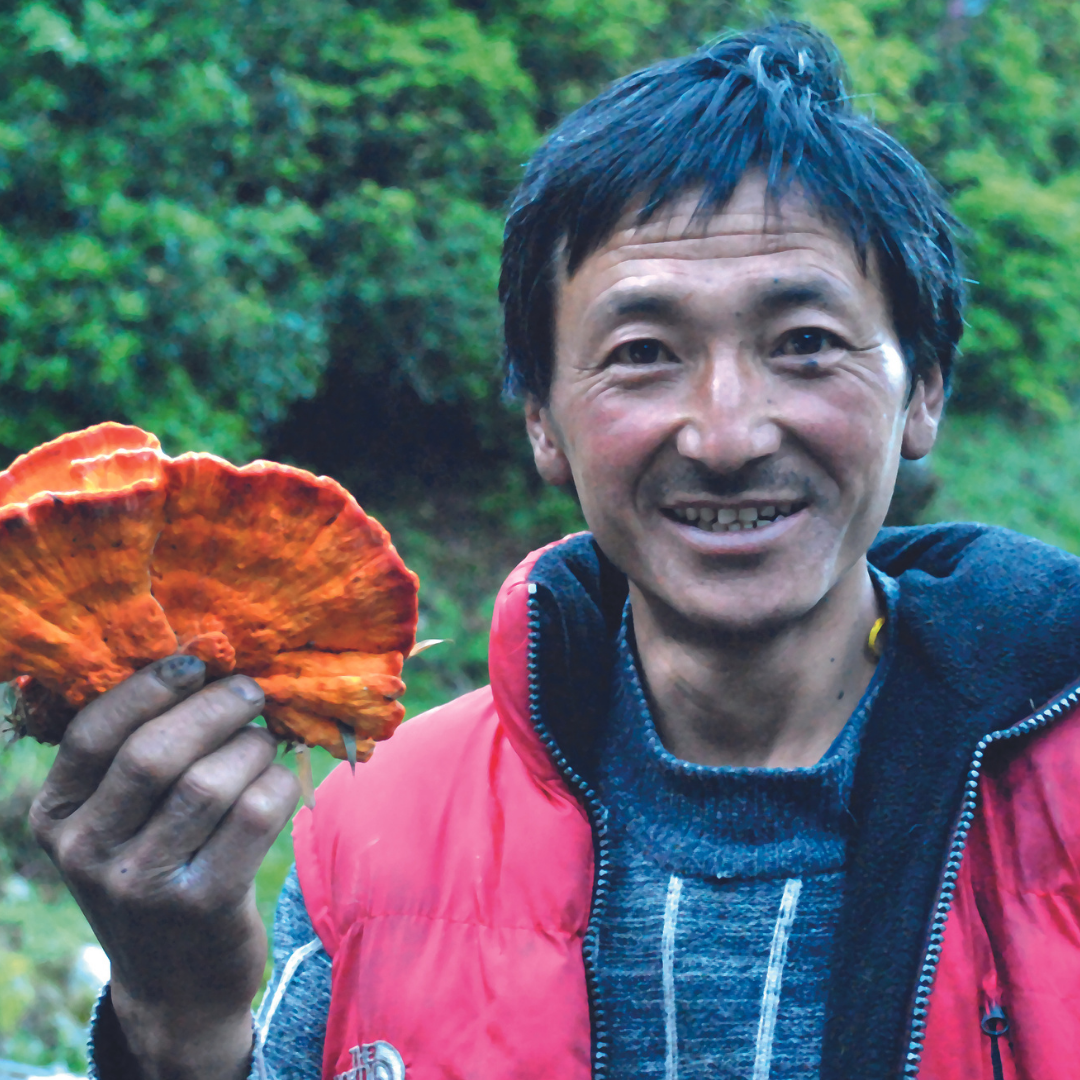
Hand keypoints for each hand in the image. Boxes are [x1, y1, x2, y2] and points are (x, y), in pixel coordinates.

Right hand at [29, 655, 300, 1079]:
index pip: (94, 732)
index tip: (196, 661)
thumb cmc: (152, 872)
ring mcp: (143, 885)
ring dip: (252, 746)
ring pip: (211, 782)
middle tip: (250, 691)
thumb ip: (133, 756)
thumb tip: (200, 665)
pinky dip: (279, 784)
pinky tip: (279, 782)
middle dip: (215, 707)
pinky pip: (255, 815)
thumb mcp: (115, 824)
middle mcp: (87, 853)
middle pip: (156, 753)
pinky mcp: (204, 905)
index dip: (150, 686)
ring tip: (263, 741)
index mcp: (56, 816)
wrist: (175, 985)